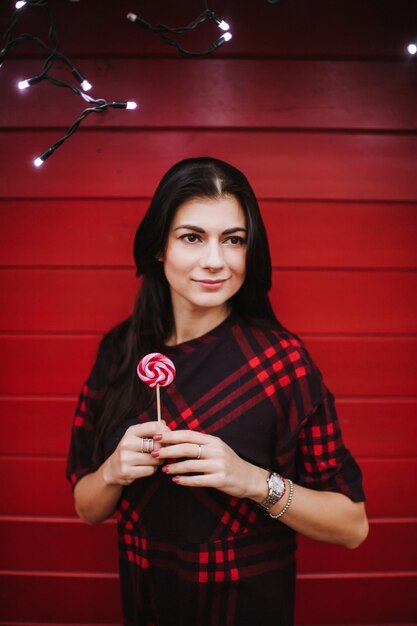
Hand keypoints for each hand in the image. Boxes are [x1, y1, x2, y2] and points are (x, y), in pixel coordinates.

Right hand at [103, 421, 170, 485]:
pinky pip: (150, 470)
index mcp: (131, 431)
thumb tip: (164, 423)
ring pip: (154, 459)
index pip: (153, 427)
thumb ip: (151, 429)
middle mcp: (127, 443)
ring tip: (154, 460)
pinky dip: (152, 470)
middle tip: (162, 451)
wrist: (113, 468)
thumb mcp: (137, 436)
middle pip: (156, 444)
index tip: (170, 437)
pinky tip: (147, 468)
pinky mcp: (126, 471)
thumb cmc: (131, 450)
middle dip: (163, 449)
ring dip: (158, 461)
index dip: (165, 431)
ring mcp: (125, 457)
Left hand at [152, 429, 267, 500]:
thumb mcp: (217, 448)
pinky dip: (185, 480)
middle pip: (187, 448)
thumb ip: (200, 444)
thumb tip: (176, 439)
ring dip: (174, 467)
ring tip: (163, 469)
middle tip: (154, 452)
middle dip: (168, 450)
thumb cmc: (229, 463)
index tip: (156, 437)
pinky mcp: (220, 479)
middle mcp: (216, 450)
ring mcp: (218, 465)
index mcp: (213, 440)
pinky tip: (176, 480)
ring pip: (190, 464)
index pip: (188, 435)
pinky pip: (198, 480)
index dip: (171, 435)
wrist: (250, 478)